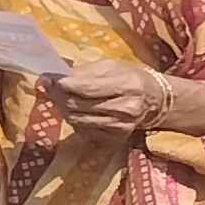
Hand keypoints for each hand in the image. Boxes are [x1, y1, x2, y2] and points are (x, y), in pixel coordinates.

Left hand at [48, 56, 204, 135]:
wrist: (157, 101)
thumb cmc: (132, 78)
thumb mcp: (112, 67)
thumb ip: (84, 71)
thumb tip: (55, 75)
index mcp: (126, 86)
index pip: (85, 88)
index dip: (62, 84)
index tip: (47, 78)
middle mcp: (125, 109)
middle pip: (77, 105)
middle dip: (58, 95)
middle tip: (48, 86)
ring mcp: (120, 127)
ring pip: (77, 119)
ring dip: (63, 108)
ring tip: (60, 97)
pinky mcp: (114, 138)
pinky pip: (83, 130)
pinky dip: (74, 119)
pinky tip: (76, 109)